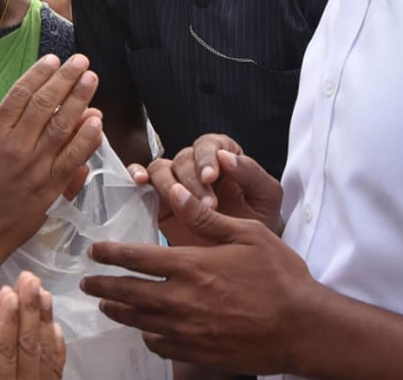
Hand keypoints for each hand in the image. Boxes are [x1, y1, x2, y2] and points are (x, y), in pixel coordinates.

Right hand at [0, 55, 103, 256]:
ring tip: (92, 80)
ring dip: (79, 100)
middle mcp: (17, 147)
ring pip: (62, 127)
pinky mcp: (50, 188)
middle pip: (45, 105)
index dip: (39, 74)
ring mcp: (36, 168)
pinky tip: (96, 122)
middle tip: (81, 61)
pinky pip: (72, 159)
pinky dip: (85, 140)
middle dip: (65, 79)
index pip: (21, 95)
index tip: (53, 60)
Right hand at [0, 272, 65, 379]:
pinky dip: (56, 346)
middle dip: (28, 311)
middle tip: (29, 279)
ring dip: (44, 321)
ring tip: (43, 292)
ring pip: (44, 354)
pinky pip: (56, 370)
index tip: (9, 294)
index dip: (5, 325)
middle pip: (27, 348)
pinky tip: (54, 325)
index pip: (2, 356)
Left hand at [80, 186, 318, 373]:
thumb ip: (207, 219)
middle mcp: (182, 300)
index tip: (93, 251)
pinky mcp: (199, 353)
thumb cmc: (280, 276)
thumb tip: (177, 194)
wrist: (303, 328)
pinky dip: (148, 336)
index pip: (137, 258)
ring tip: (106, 304)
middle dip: (104, 285)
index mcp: (191, 266)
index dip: (111, 254)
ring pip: (140, 321)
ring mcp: (188, 331)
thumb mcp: (248, 234)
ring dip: (119, 311)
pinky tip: (146, 330)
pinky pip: (161, 345)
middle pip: (129, 293)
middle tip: (86, 282)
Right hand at [131, 134, 282, 240]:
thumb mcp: (266, 197)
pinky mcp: (159, 201)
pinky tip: (138, 182)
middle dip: (192, 180)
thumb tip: (226, 158)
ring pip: (160, 168)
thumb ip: (252, 174)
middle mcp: (196, 165)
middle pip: (183, 159)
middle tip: (206, 205)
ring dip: (168, 184)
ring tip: (179, 202)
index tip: (211, 176)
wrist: (247, 258)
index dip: (206, 157)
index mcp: (223, 156)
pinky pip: (142, 182)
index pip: (209, 144)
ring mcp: (175, 183)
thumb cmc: (259, 221)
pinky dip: (136, 176)